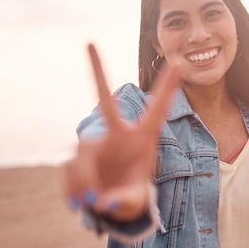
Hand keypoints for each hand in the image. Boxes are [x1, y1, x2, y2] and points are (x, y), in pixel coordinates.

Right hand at [63, 43, 180, 221]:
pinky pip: (69, 169)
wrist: (109, 205)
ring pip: (82, 154)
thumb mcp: (134, 203)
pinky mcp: (76, 156)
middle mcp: (116, 134)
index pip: (157, 108)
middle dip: (97, 71)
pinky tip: (80, 204)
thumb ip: (124, 203)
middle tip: (89, 42)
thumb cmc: (130, 197)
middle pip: (105, 100)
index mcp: (143, 138)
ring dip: (83, 181)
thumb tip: (105, 203)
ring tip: (90, 202)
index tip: (179, 60)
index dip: (168, 86)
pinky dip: (72, 189)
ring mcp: (95, 143)